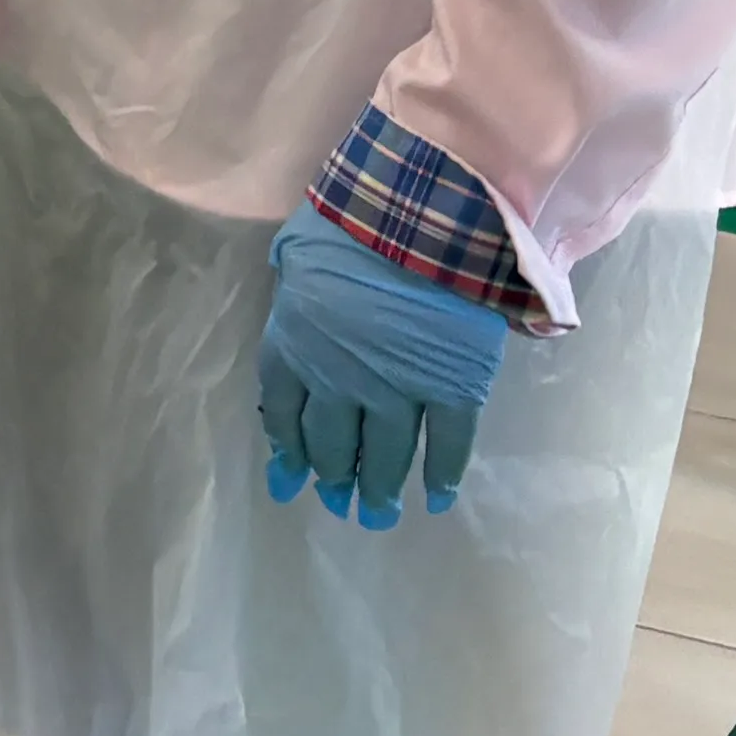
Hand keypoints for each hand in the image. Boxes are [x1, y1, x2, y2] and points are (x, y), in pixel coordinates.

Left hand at [255, 211, 511, 528]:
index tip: (287, 480)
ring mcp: (397, 390)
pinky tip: (437, 499)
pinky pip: (447, 445)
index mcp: (295, 344)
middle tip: (337, 502)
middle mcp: (339, 381)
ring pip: (385, 455)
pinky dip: (442, 475)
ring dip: (379, 488)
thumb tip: (294, 289)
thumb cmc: (351, 223)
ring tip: (376, 515)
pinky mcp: (451, 391)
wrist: (418, 220)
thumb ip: (296, 285)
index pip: (285, 411)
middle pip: (333, 443)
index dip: (287, 449)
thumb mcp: (297, 251)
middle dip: (333, 476)